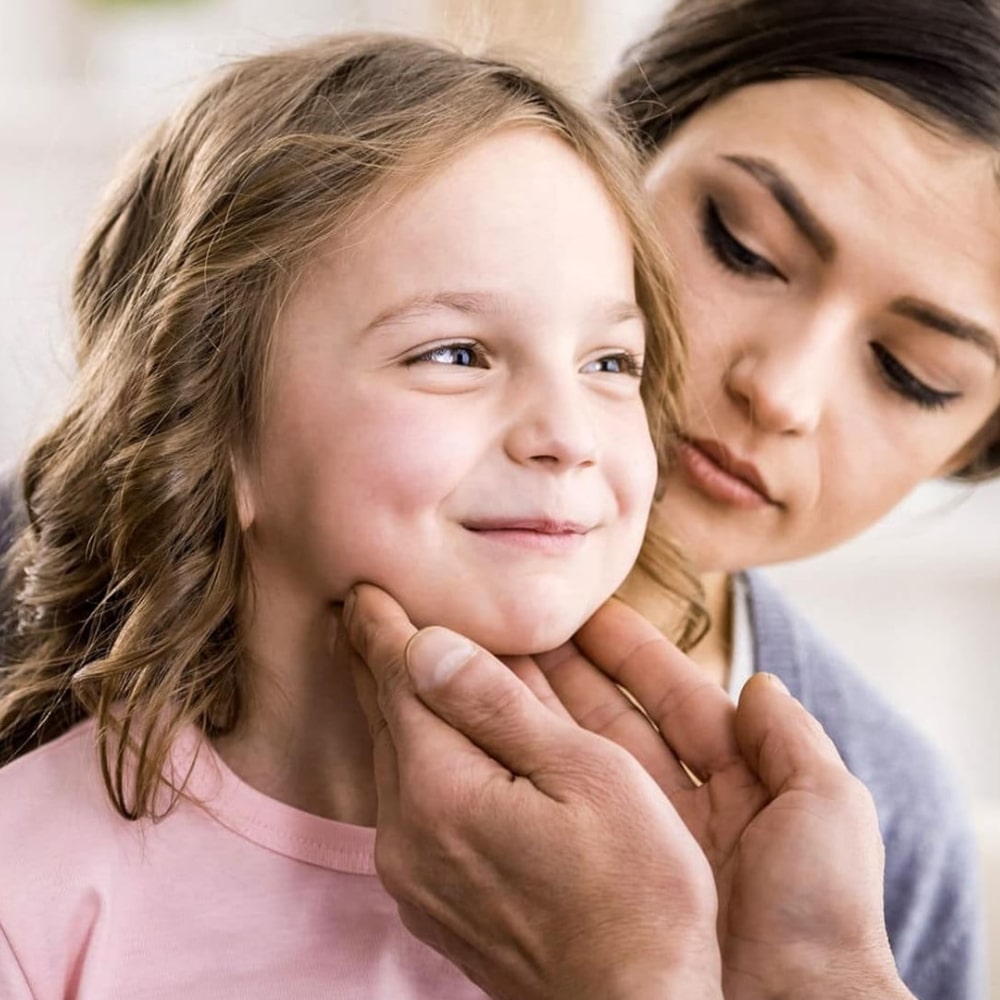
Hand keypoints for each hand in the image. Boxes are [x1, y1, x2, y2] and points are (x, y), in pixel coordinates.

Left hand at [338, 584, 722, 999]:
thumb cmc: (634, 891)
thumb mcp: (586, 775)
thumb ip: (498, 707)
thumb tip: (424, 642)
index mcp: (440, 787)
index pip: (394, 677)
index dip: (380, 623)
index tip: (364, 584)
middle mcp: (405, 830)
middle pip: (382, 716)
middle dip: (376, 657)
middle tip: (363, 608)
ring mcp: (412, 871)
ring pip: (392, 759)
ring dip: (399, 705)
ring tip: (400, 658)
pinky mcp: (430, 897)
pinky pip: (407, 801)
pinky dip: (417, 755)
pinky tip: (437, 740)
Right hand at [539, 599, 910, 999]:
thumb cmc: (817, 913)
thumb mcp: (826, 810)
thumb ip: (792, 741)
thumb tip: (761, 685)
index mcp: (740, 788)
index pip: (678, 701)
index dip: (634, 655)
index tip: (590, 613)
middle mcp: (687, 813)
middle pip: (620, 725)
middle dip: (577, 676)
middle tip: (526, 631)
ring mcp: (645, 849)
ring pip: (588, 765)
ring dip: (548, 716)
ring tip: (499, 666)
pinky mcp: (610, 884)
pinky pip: (571, 818)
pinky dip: (539, 777)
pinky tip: (498, 744)